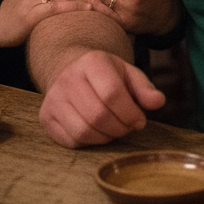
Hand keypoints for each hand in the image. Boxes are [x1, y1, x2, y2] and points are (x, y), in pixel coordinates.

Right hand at [38, 50, 164, 147]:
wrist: (72, 71)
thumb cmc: (106, 75)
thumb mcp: (128, 74)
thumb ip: (144, 88)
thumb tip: (158, 102)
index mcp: (92, 61)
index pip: (112, 93)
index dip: (130, 113)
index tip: (140, 120)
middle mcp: (68, 77)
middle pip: (98, 115)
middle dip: (120, 128)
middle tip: (128, 127)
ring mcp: (53, 98)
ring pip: (84, 131)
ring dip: (106, 137)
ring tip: (114, 129)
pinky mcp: (46, 117)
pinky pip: (71, 141)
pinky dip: (90, 142)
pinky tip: (97, 131)